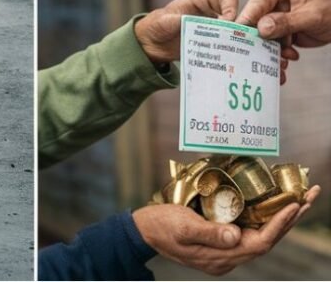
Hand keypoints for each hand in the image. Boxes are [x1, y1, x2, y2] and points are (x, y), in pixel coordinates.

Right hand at [133, 190, 316, 276]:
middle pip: (267, 239)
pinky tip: (273, 206)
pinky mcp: (221, 242)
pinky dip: (266, 218)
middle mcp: (228, 257)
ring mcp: (225, 251)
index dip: (279, 224)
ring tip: (300, 198)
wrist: (142, 231)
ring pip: (261, 235)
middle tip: (310, 196)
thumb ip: (209, 233)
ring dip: (282, 218)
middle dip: (290, 218)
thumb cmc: (160, 225)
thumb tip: (236, 235)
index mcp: (220, 256)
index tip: (294, 204)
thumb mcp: (182, 226)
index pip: (260, 242)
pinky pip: (250, 231)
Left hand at [134, 0, 237, 64]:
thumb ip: (179, 20)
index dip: (229, 1)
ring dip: (234, 37)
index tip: (226, 18)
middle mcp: (209, 11)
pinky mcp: (211, 42)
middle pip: (234, 10)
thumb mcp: (164, 21)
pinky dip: (229, 49)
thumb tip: (194, 23)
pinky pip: (226, 43)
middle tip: (230, 37)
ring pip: (233, 28)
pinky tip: (225, 57)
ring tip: (229, 48)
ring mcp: (212, 27)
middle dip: (236, 23)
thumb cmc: (154, 26)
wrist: (149, 46)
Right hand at [237, 0, 330, 79]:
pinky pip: (272, 42)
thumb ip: (285, 22)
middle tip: (260, 57)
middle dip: (261, 40)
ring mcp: (275, 14)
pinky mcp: (278, 28)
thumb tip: (260, 29)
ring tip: (282, 61)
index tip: (237, 35)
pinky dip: (279, 53)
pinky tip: (290, 56)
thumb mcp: (311, 16)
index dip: (247, 20)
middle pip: (256, 21)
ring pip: (263, 35)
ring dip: (271, 50)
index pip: (257, 3)